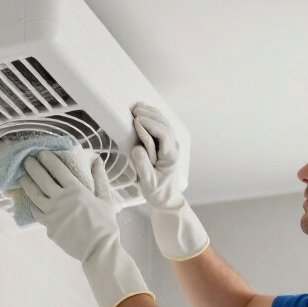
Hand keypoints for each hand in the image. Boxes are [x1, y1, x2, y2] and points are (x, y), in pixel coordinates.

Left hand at [20, 150, 152, 306]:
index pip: (57, 169)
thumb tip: (96, 159)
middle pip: (41, 179)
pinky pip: (36, 213)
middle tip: (27, 160)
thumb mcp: (106, 199)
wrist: (98, 250)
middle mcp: (60, 200)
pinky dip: (33, 204)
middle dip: (32, 167)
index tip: (41, 153)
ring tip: (23, 177)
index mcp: (75, 191)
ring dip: (27, 183)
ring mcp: (52, 214)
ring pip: (34, 195)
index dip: (47, 159)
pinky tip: (32, 200)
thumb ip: (99, 178)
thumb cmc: (105, 225)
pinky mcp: (49, 227)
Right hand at [130, 102, 208, 260]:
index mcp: (171, 157)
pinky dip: (153, 116)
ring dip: (151, 113)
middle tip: (134, 110)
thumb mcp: (148, 184)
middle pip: (165, 125)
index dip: (151, 125)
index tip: (136, 120)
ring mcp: (171, 145)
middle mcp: (174, 148)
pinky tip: (143, 111)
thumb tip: (137, 148)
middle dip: (150, 115)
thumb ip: (143, 167)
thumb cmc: (157, 193)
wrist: (166, 199)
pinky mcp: (166, 144)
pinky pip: (161, 126)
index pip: (164, 135)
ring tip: (136, 107)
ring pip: (164, 123)